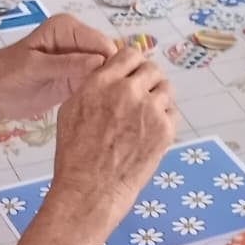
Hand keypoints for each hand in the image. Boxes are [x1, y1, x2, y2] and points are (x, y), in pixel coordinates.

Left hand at [0, 15, 116, 119]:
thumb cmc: (5, 74)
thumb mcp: (34, 67)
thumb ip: (66, 65)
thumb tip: (100, 62)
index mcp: (67, 28)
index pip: (100, 42)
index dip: (109, 61)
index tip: (113, 84)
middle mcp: (77, 42)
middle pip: (107, 57)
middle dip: (111, 75)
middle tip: (112, 99)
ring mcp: (79, 63)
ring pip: (105, 72)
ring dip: (107, 87)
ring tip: (107, 105)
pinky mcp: (77, 81)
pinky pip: (96, 86)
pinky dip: (100, 95)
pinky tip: (100, 108)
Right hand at [48, 45, 176, 222]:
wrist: (90, 190)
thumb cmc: (75, 155)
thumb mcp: (71, 109)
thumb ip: (94, 85)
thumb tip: (110, 73)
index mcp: (102, 82)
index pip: (130, 54)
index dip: (133, 64)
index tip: (133, 74)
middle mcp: (127, 91)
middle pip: (152, 69)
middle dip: (148, 81)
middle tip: (143, 96)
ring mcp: (149, 110)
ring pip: (166, 89)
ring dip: (159, 99)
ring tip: (147, 116)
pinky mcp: (164, 130)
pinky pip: (173, 113)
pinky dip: (165, 120)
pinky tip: (151, 133)